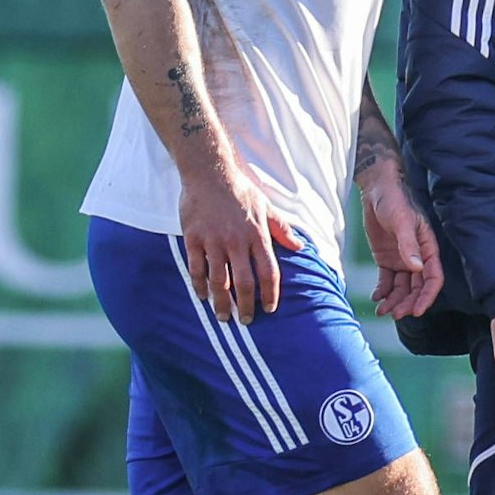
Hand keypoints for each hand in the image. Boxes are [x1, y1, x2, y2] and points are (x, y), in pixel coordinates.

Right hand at [178, 162, 300, 323]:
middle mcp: (236, 242)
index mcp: (257, 236)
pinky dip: (199, 285)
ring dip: (221, 302)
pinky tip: (203, 296)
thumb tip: (301, 247)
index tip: (270, 309)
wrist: (210, 173)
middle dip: (245, 306)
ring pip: (218, 280)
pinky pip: (196, 268)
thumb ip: (282, 230)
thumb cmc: (241, 191)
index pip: (268, 272)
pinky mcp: (193, 238)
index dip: (270, 294)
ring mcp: (213, 241)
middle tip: (246, 321)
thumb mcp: (267, 208)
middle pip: (243, 282)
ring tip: (223, 317)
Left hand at [359, 165, 443, 318]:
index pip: (433, 278)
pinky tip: (376, 298)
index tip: (418, 311)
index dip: (427, 296)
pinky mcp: (386, 259)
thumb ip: (408, 244)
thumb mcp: (402, 221)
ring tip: (382, 311)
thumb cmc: (395, 201)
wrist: (377, 191)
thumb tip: (417, 268)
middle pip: (417, 287)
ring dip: (394, 301)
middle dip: (408, 303)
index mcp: (428, 248)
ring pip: (402, 287)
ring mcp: (402, 259)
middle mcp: (417, 257)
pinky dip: (382, 291)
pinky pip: (387, 280)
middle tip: (395, 314)